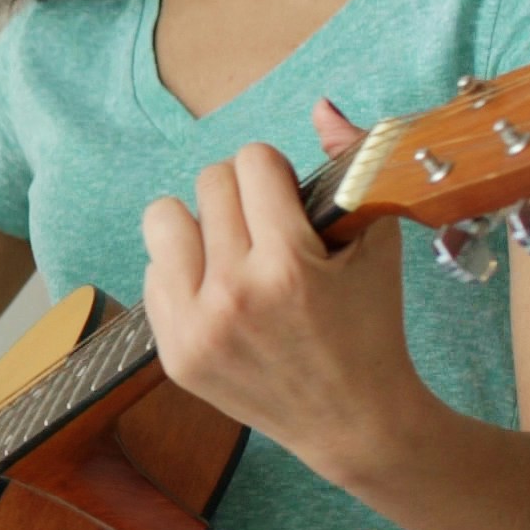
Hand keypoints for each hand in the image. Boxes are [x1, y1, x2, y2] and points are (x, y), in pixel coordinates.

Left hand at [138, 98, 425, 478]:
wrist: (354, 422)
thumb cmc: (371, 327)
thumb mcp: (376, 244)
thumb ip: (350, 165)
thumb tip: (320, 107)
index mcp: (289, 264)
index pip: (251, 161)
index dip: (274, 173)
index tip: (287, 199)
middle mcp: (234, 294)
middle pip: (209, 183)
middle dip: (241, 195)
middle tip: (265, 228)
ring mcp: (196, 327)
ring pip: (163, 218)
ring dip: (198, 224)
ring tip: (230, 250)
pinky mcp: (173, 354)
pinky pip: (152, 272)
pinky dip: (184, 272)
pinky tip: (219, 292)